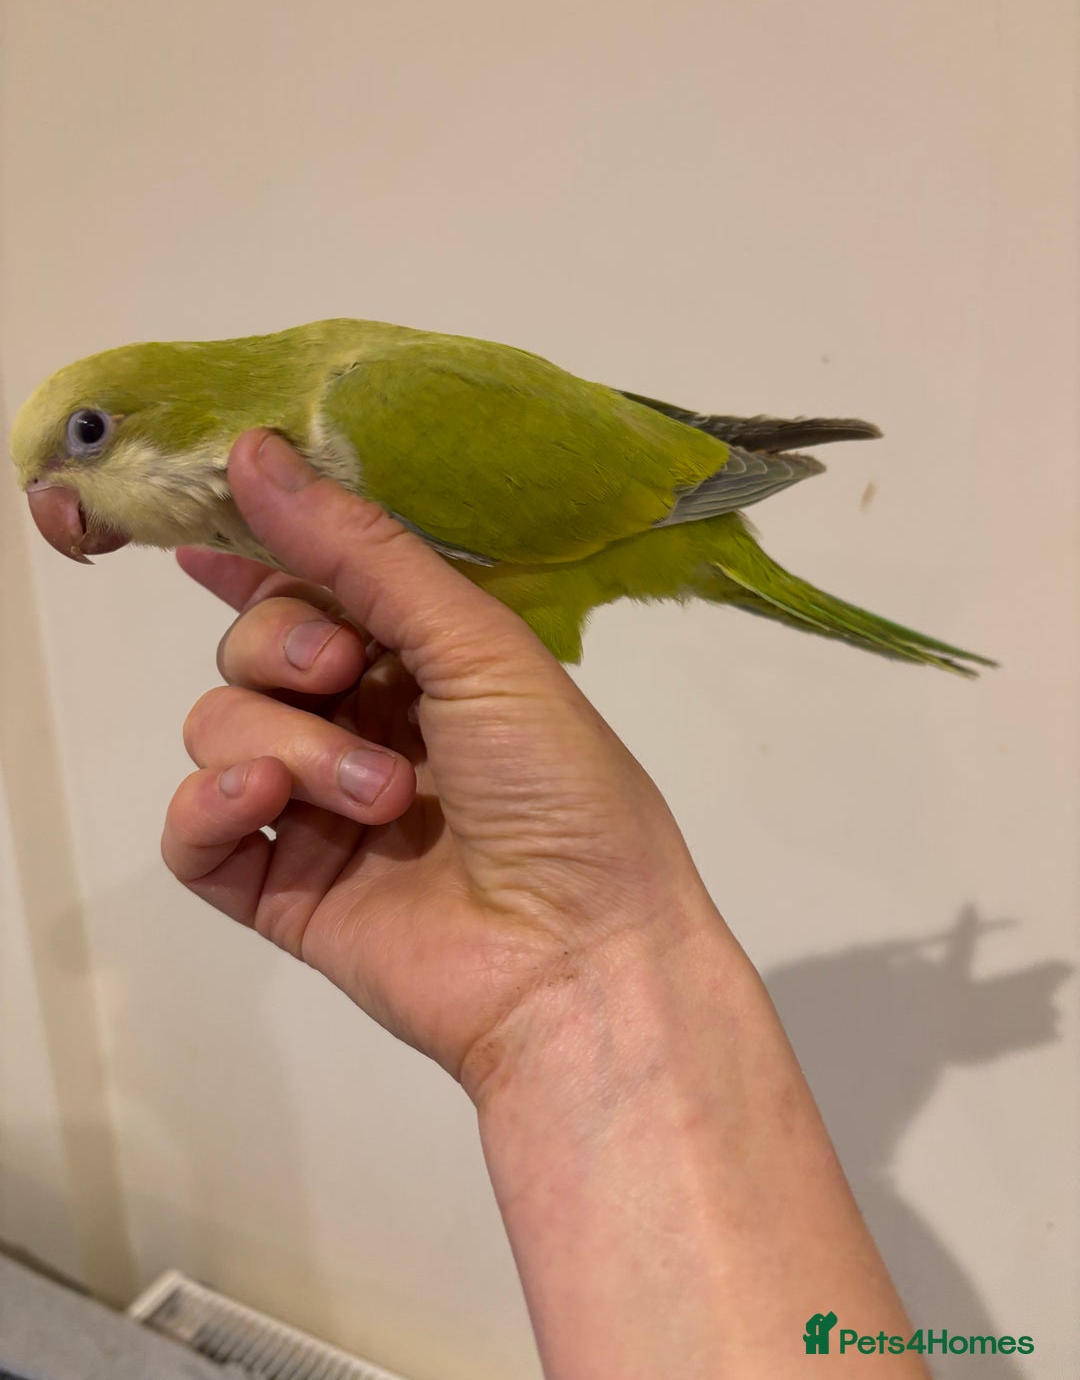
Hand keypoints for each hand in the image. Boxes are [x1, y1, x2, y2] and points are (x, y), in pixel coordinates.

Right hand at [163, 430, 716, 1098]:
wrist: (581, 958)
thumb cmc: (560, 788)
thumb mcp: (479, 647)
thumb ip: (361, 556)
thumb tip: (253, 451)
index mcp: (420, 663)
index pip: (312, 588)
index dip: (258, 554)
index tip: (205, 525)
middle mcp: (362, 725)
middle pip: (251, 649)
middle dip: (281, 648)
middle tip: (341, 676)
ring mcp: (316, 810)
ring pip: (220, 730)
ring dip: (290, 746)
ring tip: (382, 797)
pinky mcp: (282, 889)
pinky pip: (193, 835)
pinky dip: (208, 807)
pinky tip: (259, 803)